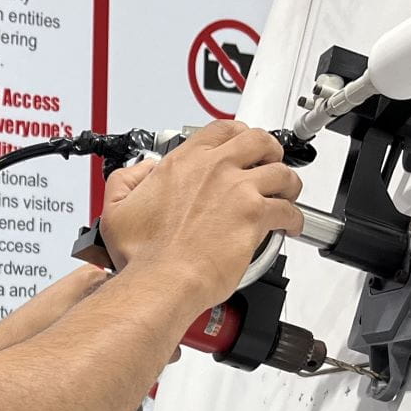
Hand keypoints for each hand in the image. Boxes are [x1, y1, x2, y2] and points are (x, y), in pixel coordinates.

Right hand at [98, 120, 301, 309]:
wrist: (163, 280)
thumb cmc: (143, 255)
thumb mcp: (116, 209)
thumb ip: (127, 180)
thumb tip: (143, 171)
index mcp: (184, 163)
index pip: (221, 130)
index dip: (237, 135)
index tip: (241, 145)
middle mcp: (215, 169)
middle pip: (258, 140)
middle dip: (270, 150)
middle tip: (270, 163)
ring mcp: (238, 190)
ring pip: (281, 172)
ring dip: (288, 183)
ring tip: (287, 194)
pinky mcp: (254, 216)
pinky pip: (288, 210)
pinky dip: (294, 218)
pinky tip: (290, 225)